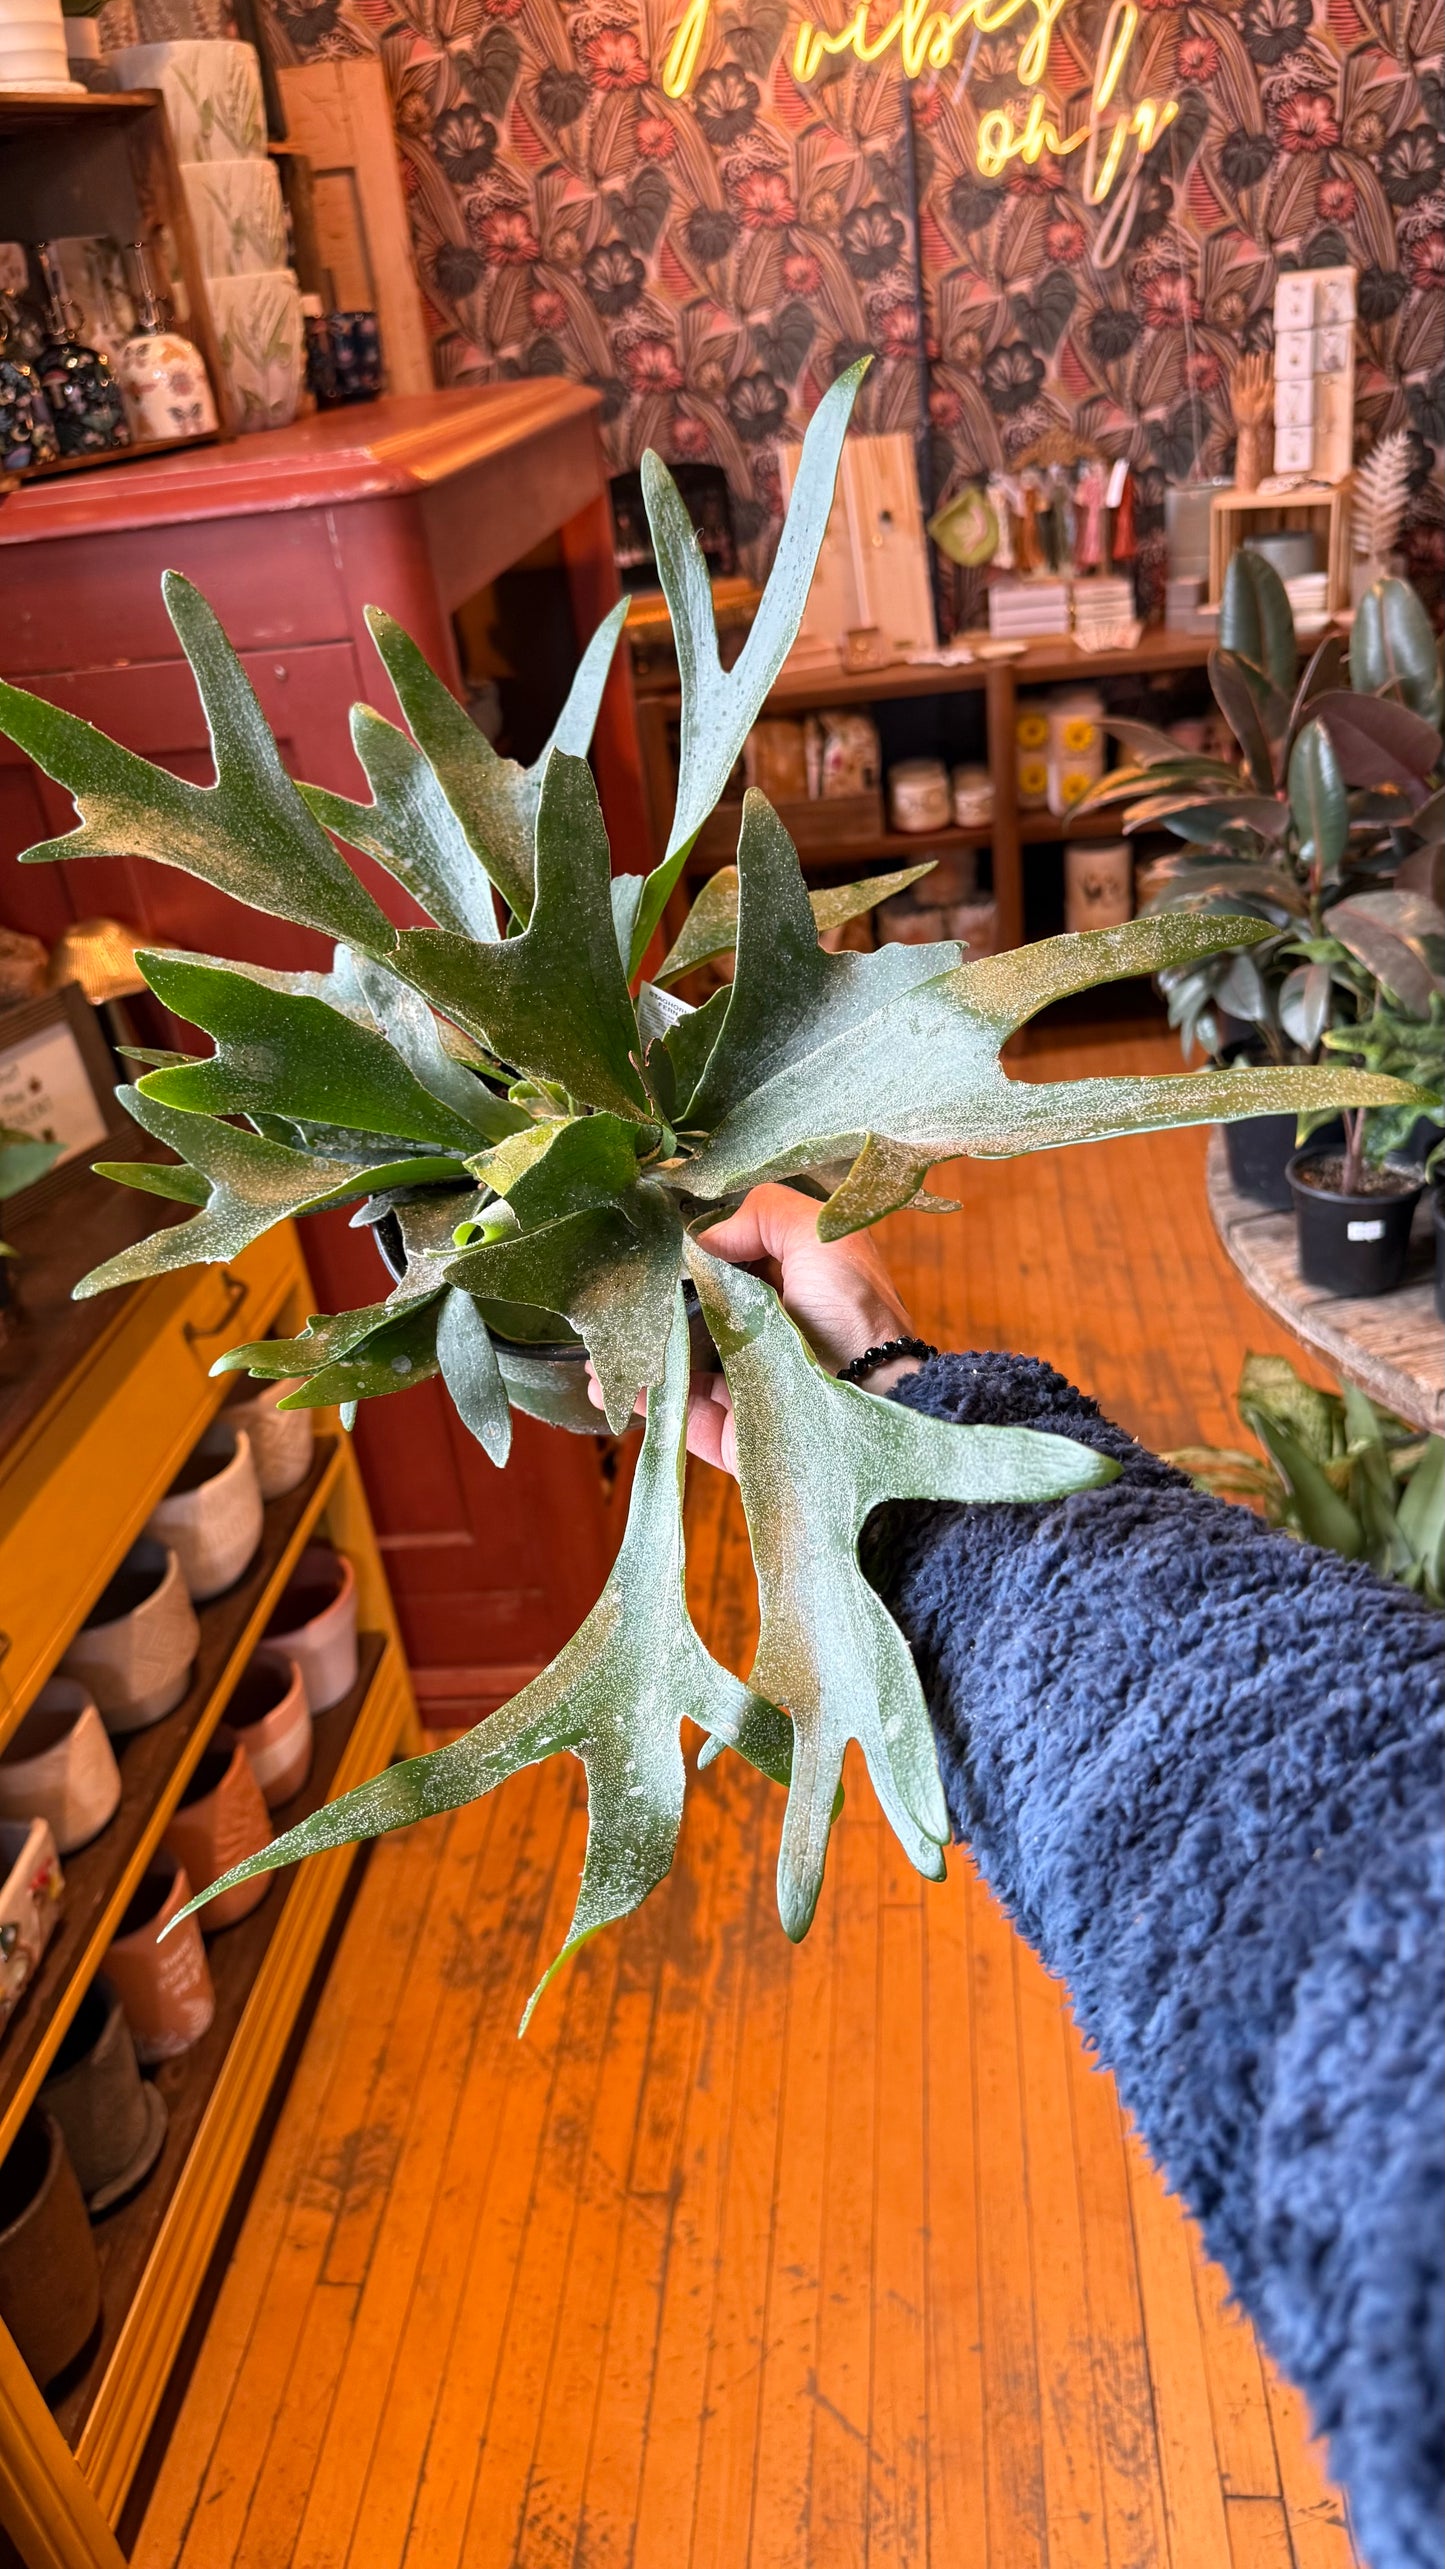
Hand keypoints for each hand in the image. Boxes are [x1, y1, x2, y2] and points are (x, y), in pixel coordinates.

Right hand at [587, 1182, 918, 1475]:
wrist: (871, 1402)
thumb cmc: (853, 1313)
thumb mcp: (820, 1235)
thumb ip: (763, 1214)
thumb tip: (698, 1240)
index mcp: (785, 1281)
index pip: (723, 1258)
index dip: (683, 1250)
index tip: (642, 1241)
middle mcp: (763, 1329)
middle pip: (691, 1310)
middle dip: (648, 1302)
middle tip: (605, 1289)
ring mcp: (743, 1381)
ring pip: (675, 1362)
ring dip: (635, 1351)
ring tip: (596, 1341)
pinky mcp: (730, 1428)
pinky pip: (675, 1411)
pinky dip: (640, 1397)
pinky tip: (605, 1381)